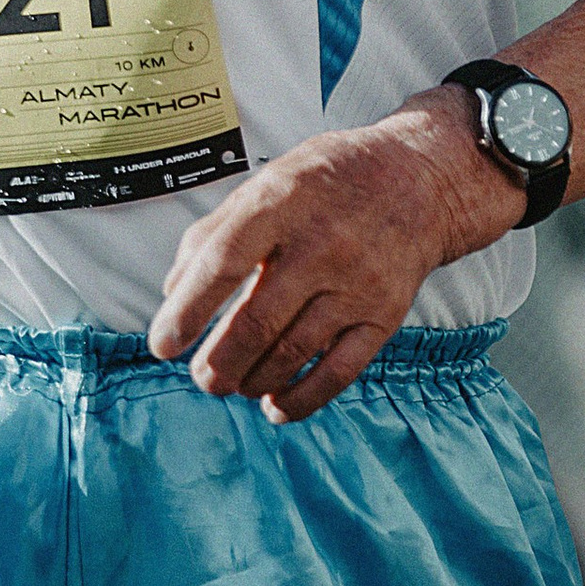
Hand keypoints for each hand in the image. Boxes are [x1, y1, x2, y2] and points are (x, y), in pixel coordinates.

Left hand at [148, 94, 522, 422]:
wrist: (422, 181)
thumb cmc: (330, 180)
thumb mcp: (270, 179)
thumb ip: (216, 230)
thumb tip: (172, 291)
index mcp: (282, 201)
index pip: (224, 261)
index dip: (188, 309)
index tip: (162, 344)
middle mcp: (322, 243)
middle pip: (258, 320)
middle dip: (218, 362)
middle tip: (201, 377)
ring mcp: (357, 283)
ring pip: (292, 351)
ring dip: (251, 380)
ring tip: (230, 384)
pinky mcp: (385, 315)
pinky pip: (338, 371)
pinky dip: (301, 399)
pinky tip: (274, 406)